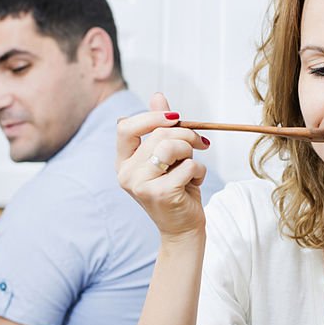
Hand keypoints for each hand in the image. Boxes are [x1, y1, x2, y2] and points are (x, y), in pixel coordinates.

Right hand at [117, 92, 209, 238]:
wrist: (182, 228)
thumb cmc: (176, 189)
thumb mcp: (168, 157)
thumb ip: (160, 128)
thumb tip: (158, 96)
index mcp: (123, 162)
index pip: (125, 127)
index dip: (151, 117)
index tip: (176, 118)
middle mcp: (126, 174)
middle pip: (158, 135)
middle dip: (185, 135)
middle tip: (200, 144)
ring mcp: (141, 185)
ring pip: (171, 147)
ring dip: (191, 152)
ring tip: (193, 166)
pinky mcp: (160, 194)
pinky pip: (188, 166)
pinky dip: (199, 172)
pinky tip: (194, 183)